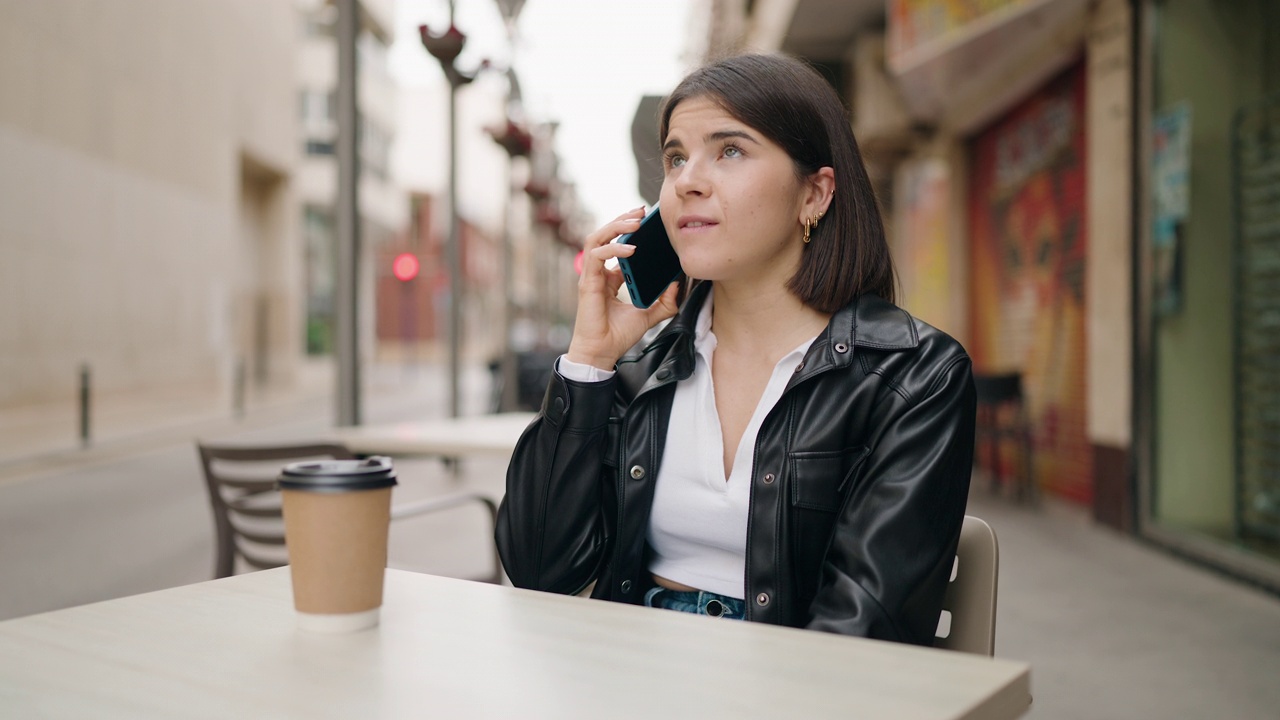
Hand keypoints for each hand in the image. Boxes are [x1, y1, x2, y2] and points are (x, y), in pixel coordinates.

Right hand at [566, 207, 679, 369]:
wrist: (603, 353)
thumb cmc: (619, 335)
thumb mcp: (650, 315)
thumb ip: (665, 302)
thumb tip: (679, 284)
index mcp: (610, 277)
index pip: (615, 244)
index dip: (628, 230)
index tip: (646, 220)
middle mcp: (598, 272)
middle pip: (604, 235)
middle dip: (622, 219)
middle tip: (641, 211)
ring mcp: (591, 276)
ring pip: (596, 238)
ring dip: (615, 226)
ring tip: (635, 222)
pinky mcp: (588, 282)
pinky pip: (597, 255)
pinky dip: (614, 248)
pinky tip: (632, 249)